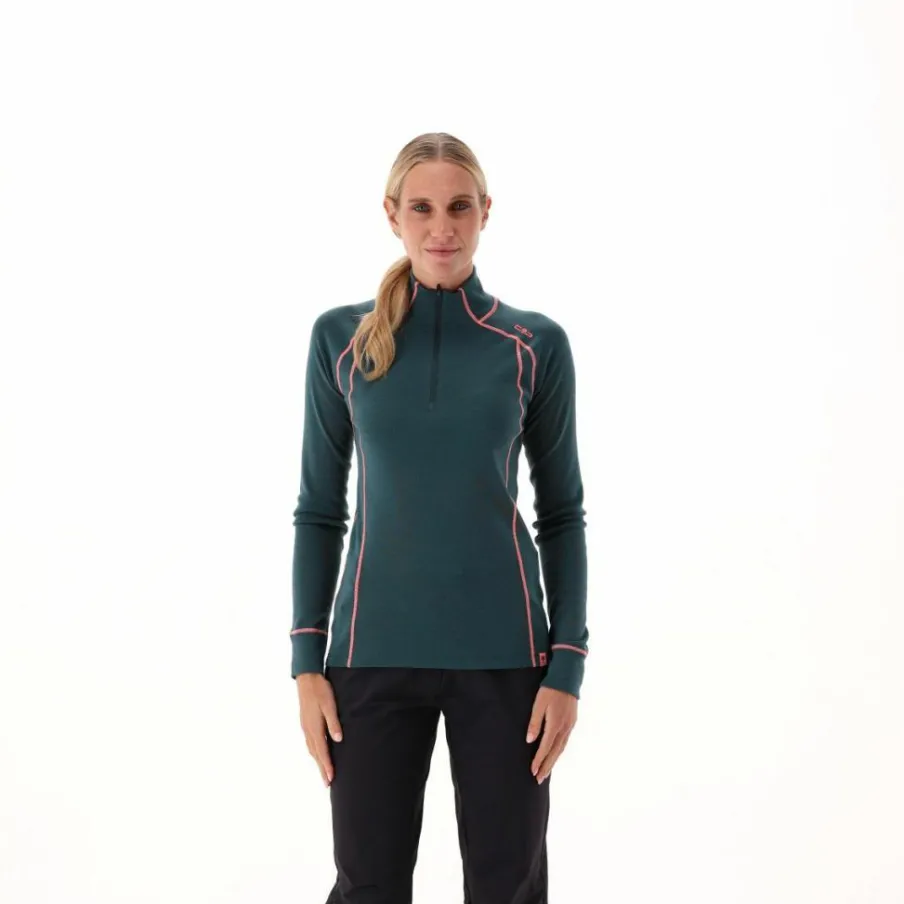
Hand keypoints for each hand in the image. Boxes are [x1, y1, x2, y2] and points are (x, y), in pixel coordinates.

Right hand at [296, 672, 342, 786]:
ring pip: (312, 749)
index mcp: (314, 727)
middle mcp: (308, 730)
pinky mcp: (305, 722)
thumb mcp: (329, 705)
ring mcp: (305, 726)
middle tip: (327, 783)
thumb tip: (338, 739)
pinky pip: (310, 742)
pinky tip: (317, 753)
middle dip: (322, 768)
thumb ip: (333, 722)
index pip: (322, 751)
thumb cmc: (320, 690)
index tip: (331, 778)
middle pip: (315, 754)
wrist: (307, 678)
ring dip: (318, 761)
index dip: (327, 765)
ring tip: (324, 772)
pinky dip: (314, 752)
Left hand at [526, 686, 577, 783]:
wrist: (567, 677)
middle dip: (546, 767)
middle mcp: (564, 728)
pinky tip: (555, 754)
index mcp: (555, 724)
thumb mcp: (539, 703)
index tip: (532, 771)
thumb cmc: (550, 689)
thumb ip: (534, 722)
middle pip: (555, 752)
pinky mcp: (572, 722)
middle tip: (539, 779)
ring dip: (553, 761)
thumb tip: (529, 741)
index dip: (539, 760)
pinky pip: (565, 741)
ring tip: (546, 772)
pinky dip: (559, 751)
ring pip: (561, 748)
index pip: (545, 748)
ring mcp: (570, 726)